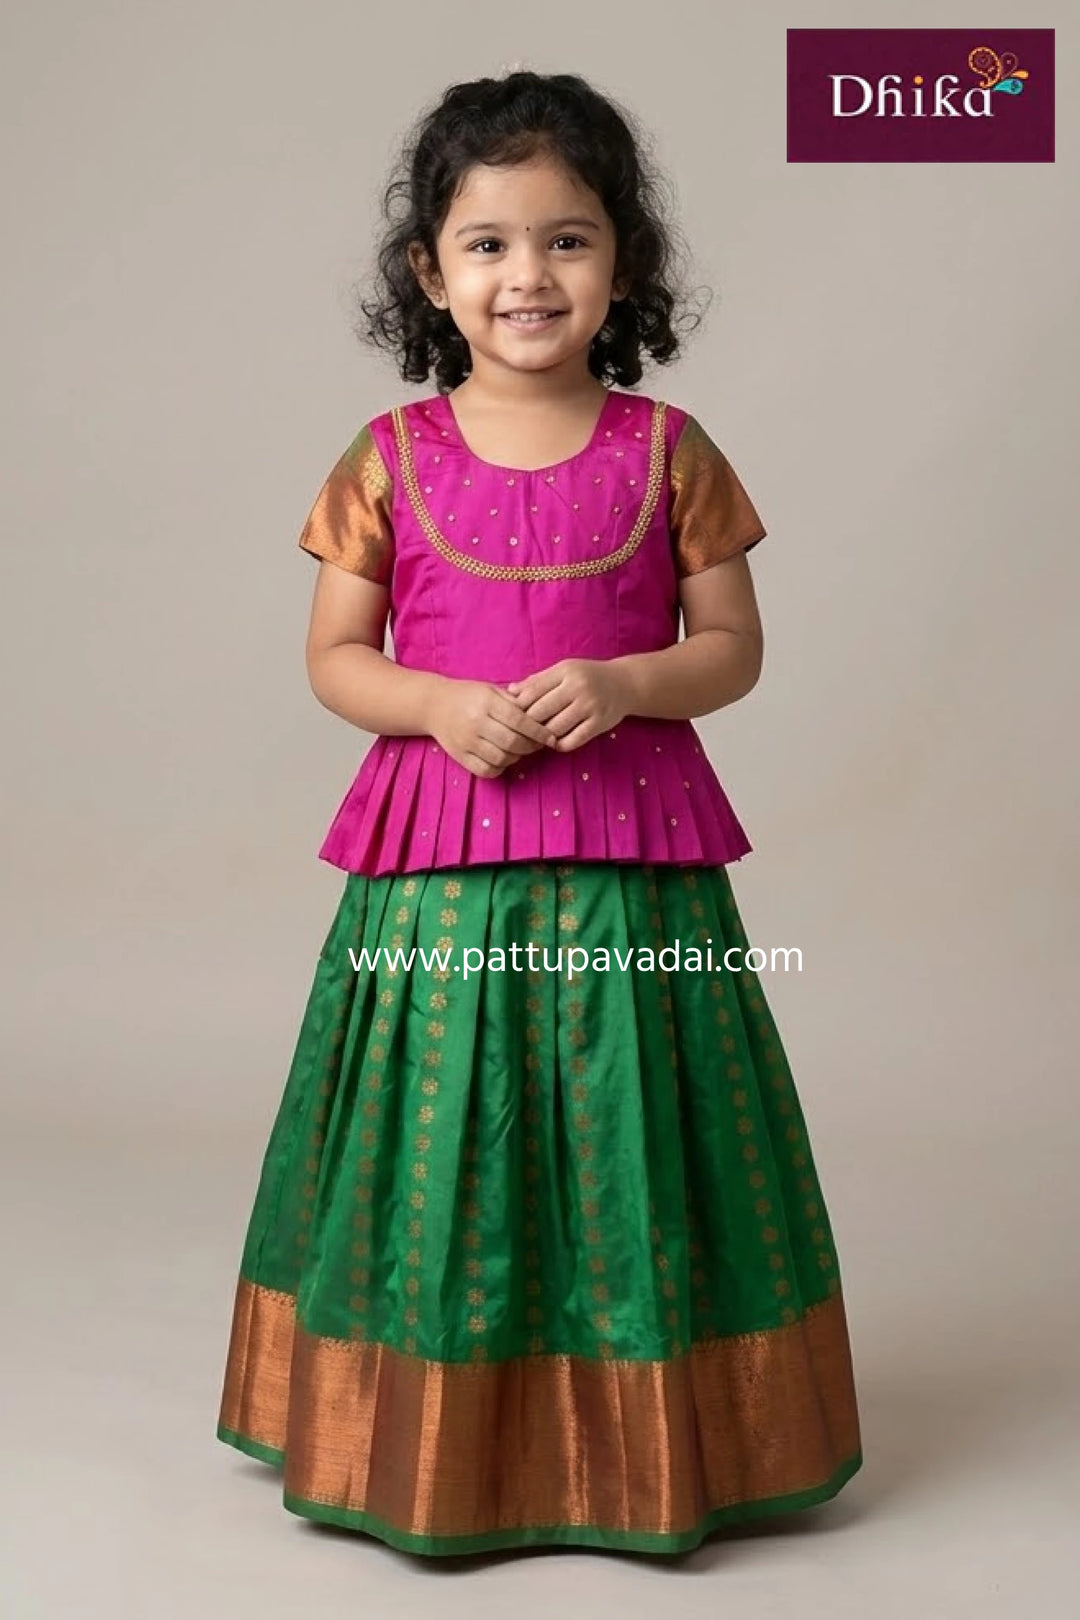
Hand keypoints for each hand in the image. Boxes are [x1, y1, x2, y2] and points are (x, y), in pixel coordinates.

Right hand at [429, 678, 556, 778]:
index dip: (539, 731)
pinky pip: (486, 770)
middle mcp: (476, 722)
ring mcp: (466, 741)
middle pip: (512, 742)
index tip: (551, 737)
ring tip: (520, 750)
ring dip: (517, 757)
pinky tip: (503, 759)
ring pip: (501, 758)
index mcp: (486, 703)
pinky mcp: (460, 756)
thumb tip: (542, 712)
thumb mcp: (491, 690)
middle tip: (538, 744)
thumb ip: (515, 701)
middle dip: (531, 746)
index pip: (519, 720)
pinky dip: (500, 768)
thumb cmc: (468, 695)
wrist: (434, 705)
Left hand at [506, 659, 631, 752]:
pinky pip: (572, 740)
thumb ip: (538, 681)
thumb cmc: (588, 676)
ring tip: (538, 737)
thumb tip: (510, 691)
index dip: (518, 706)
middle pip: (540, 712)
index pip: (532, 691)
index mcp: (565, 671)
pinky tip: (556, 742)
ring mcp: (590, 706)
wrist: (625, 684)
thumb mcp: (564, 670)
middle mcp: (578, 687)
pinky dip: (560, 745)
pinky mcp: (599, 723)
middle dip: (528, 724)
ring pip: (554, 728)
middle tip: (521, 731)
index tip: (512, 715)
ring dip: (543, 736)